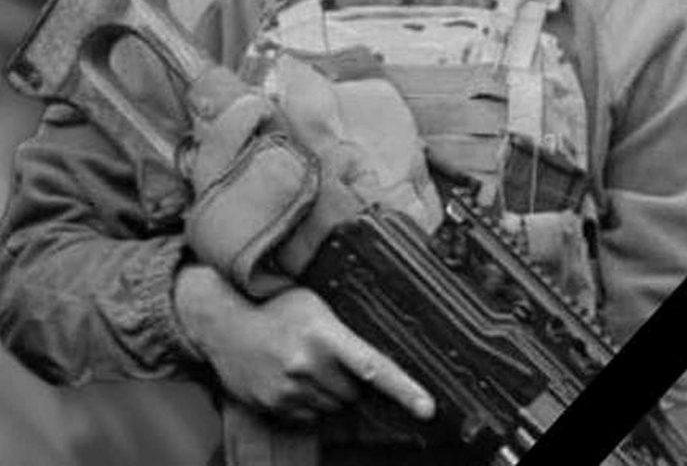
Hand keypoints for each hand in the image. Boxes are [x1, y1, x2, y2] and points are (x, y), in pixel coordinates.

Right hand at [174, 265, 434, 425]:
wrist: (223, 320)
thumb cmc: (273, 305)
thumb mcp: (314, 304)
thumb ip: (342, 330)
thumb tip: (372, 358)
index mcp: (325, 334)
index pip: (374, 366)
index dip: (405, 389)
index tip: (428, 407)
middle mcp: (308, 364)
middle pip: (353, 392)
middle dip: (350, 379)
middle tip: (329, 356)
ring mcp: (290, 389)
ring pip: (332, 406)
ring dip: (328, 391)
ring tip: (305, 362)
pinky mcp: (275, 405)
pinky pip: (308, 416)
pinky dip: (307, 402)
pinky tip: (291, 376)